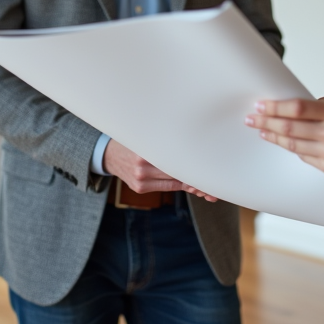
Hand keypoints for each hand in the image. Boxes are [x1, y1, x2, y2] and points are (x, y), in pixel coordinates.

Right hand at [102, 139, 217, 200]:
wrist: (108, 153)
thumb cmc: (134, 138)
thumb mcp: (147, 134)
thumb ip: (165, 138)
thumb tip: (193, 142)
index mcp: (146, 150)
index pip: (175, 159)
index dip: (193, 164)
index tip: (209, 166)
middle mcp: (142, 166)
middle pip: (176, 172)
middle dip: (196, 178)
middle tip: (215, 183)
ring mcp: (140, 179)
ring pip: (173, 182)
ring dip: (191, 185)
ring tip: (208, 189)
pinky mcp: (139, 188)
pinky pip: (166, 187)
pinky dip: (180, 186)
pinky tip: (194, 187)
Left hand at [246, 98, 323, 173]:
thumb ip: (315, 105)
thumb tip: (285, 107)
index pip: (296, 108)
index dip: (274, 107)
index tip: (259, 105)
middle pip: (289, 127)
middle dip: (266, 122)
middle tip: (251, 119)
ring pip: (292, 144)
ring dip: (273, 137)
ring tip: (262, 131)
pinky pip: (303, 157)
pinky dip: (291, 148)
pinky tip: (283, 142)